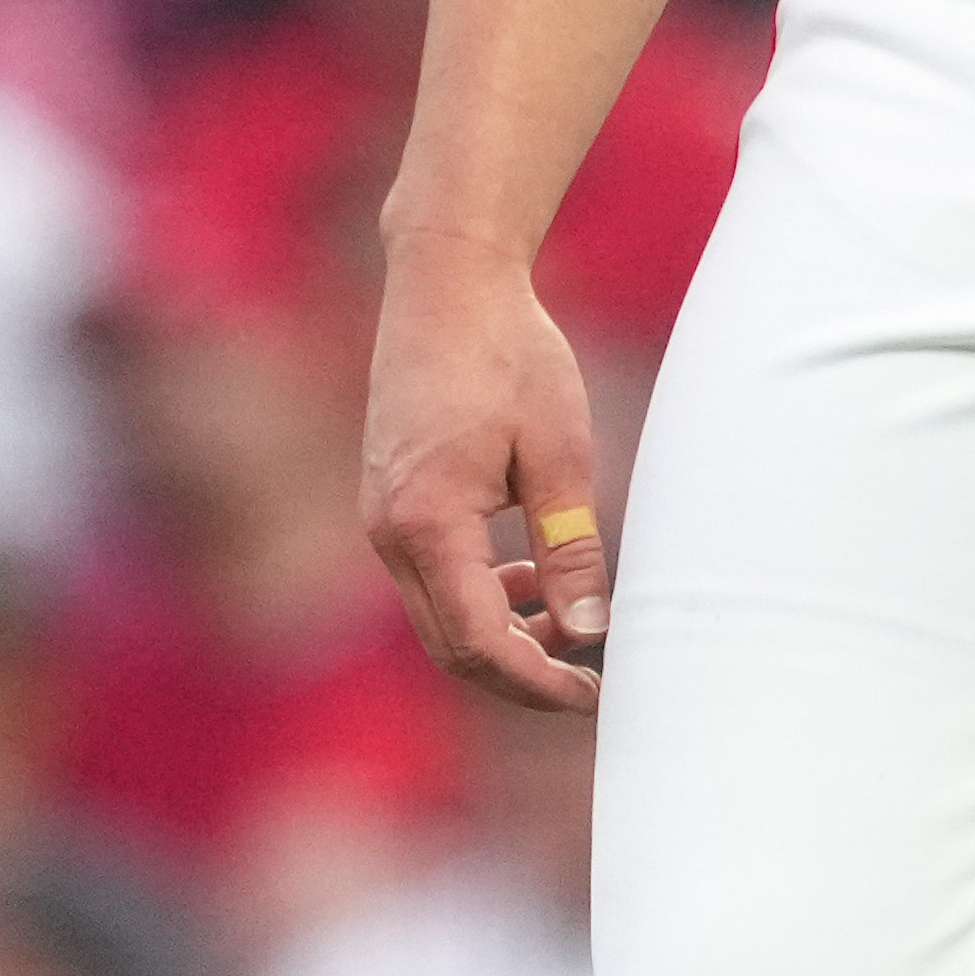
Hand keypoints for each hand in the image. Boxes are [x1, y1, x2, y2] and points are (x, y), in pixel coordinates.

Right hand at [361, 230, 617, 711]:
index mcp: (428, 522)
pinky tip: (528, 579)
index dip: (538, 682)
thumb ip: (570, 547)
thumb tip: (589, 630)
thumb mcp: (559, 452)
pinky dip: (480, 598)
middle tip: (590, 679)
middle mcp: (389, 531)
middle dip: (521, 674)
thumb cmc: (510, 354)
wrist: (446, 282)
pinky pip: (430, 578)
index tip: (594, 693)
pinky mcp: (389, 503)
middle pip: (450, 647)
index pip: (479, 643)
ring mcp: (381, 518)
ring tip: (573, 628)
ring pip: (439, 617)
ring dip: (502, 638)